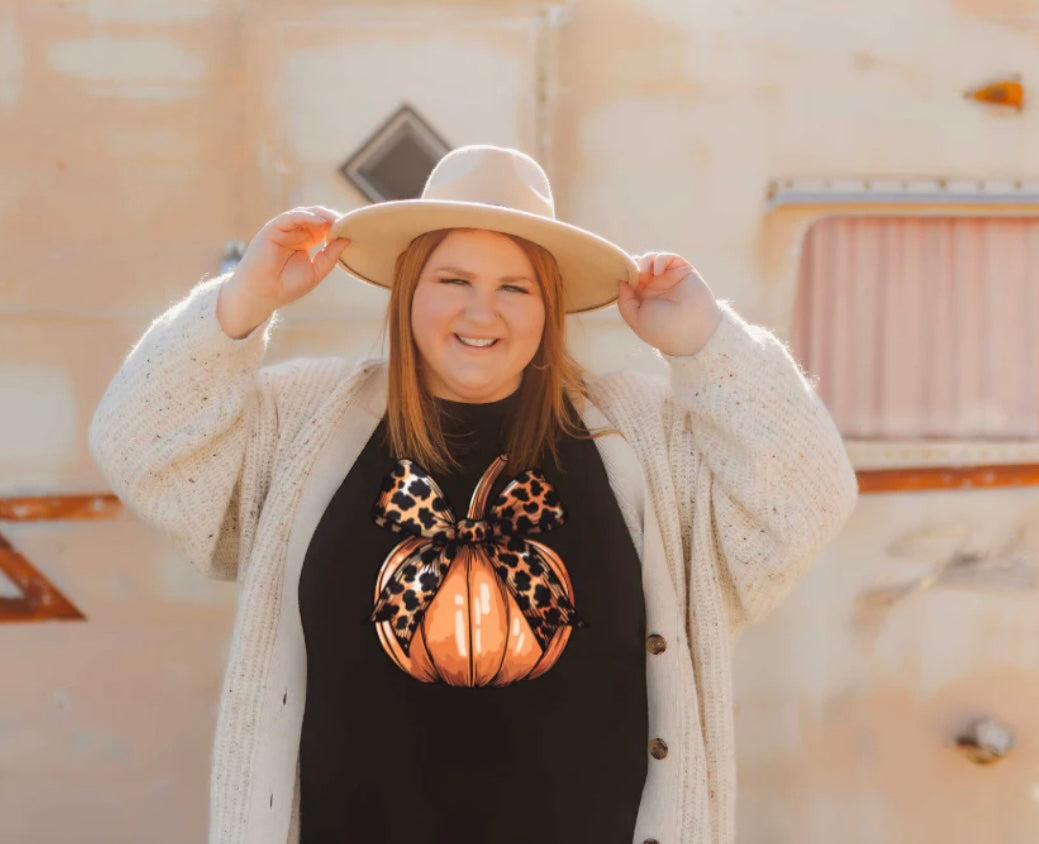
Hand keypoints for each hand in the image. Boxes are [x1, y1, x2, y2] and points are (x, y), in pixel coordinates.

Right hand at [217, 206, 349, 338]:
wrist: (262, 295)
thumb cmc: (286, 286)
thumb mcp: (316, 271)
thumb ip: (330, 256)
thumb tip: (348, 239)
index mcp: (305, 241)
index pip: (325, 227)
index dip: (339, 227)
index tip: (355, 229)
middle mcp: (295, 232)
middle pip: (317, 217)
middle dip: (334, 219)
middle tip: (350, 222)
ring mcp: (284, 229)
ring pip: (306, 213)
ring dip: (323, 215)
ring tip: (338, 221)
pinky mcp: (273, 228)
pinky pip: (291, 217)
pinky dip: (306, 217)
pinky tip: (320, 222)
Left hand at [616, 252, 722, 355]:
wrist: (691, 330)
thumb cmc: (662, 329)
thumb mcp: (636, 318)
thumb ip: (625, 301)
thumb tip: (621, 281)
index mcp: (644, 298)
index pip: (629, 280)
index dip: (624, 275)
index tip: (620, 276)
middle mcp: (656, 287)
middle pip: (639, 266)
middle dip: (632, 265)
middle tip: (631, 271)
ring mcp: (669, 278)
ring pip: (652, 259)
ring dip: (644, 260)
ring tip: (643, 271)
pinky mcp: (683, 271)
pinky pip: (669, 257)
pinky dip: (660, 259)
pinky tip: (657, 271)